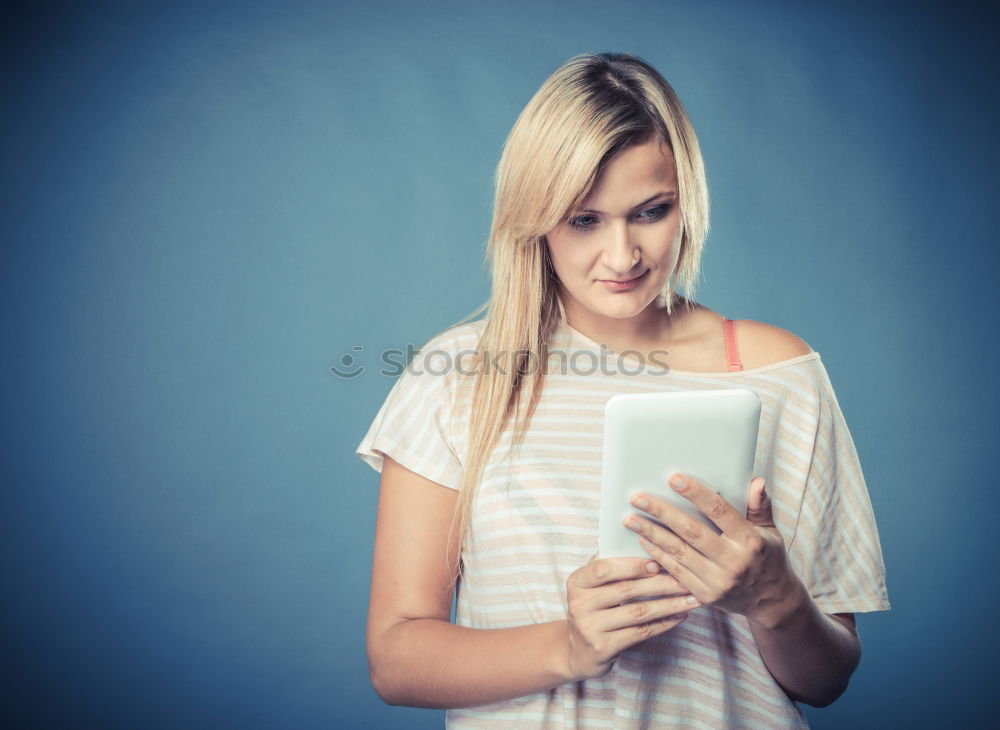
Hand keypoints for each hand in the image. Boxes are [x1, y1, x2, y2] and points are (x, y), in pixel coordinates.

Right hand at [563, 554, 700, 679]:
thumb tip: (644, 544)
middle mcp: (579, 604)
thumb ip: (609, 566)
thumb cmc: (592, 609)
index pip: (604, 568)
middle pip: (626, 590)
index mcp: (577, 582)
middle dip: (660, 583)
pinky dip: (664, 623)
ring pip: (638, 612)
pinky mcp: (603, 647)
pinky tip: (680, 616)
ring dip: (669, 604)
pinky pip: (641, 633)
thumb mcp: (591, 587)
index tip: (658, 563)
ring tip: (691, 598)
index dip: (632, 565)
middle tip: (685, 580)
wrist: (578, 652)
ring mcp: (590, 628)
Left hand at [623, 474, 803, 625]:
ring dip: (651, 534)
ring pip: (679, 553)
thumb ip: (760, 506)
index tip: (673, 478)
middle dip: (662, 513)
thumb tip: (756, 481)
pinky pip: (676, 572)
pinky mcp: (706, 595)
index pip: (719, 511)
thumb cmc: (768, 558)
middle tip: (637, 498)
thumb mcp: (770, 532)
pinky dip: (658, 556)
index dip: (696, 494)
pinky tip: (643, 540)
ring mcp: (719, 581)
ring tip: (630, 518)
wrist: (772, 602)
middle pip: (691, 532)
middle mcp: (734, 561)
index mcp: (749, 540)